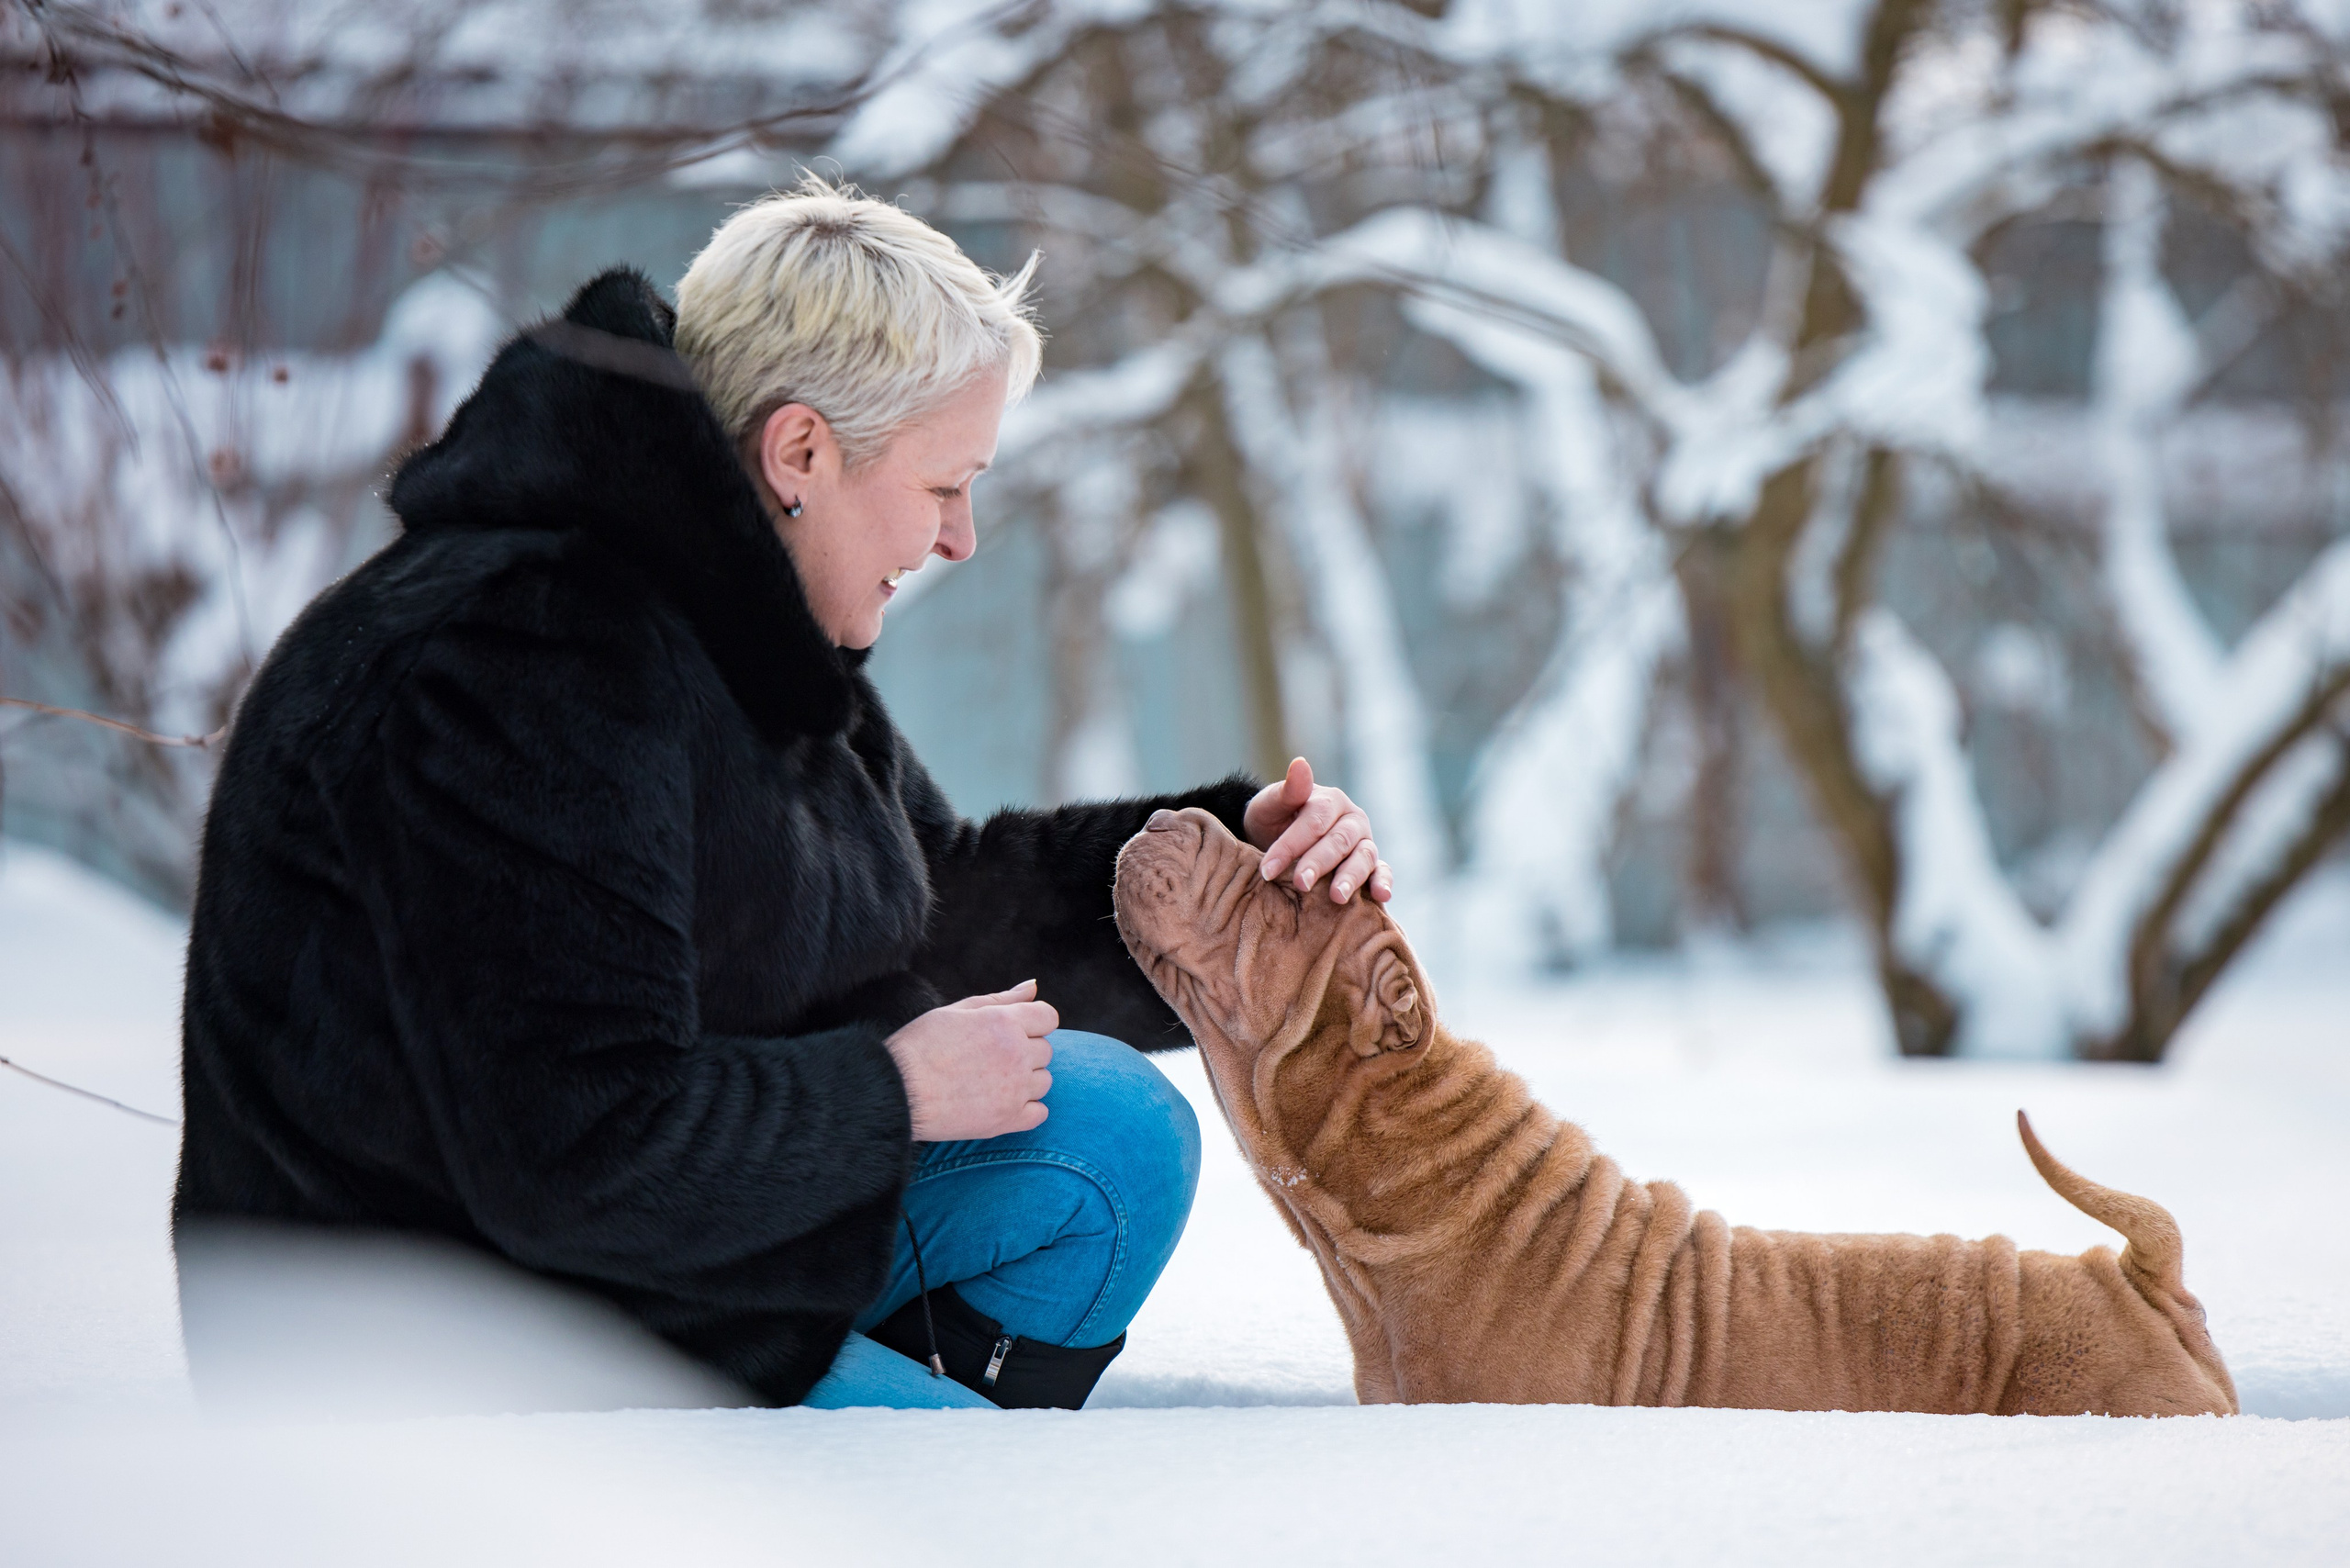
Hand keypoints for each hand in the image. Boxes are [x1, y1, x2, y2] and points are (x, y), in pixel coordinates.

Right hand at [884, 980, 1056, 1141]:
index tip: (1012, 1032)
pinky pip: (1039, 1113)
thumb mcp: (957, 1011)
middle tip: (989, 1059)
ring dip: (1026, 1080)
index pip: (1048, 1017)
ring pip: (1043, 1081)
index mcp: (1004, 1022)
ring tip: (991, 1082)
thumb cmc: (921, 1046)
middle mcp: (1016, 1054)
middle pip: (1045, 1050)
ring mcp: (1014, 1089)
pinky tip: (1000, 1103)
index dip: (1033, 1023)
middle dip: (1025, 1051)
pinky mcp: (1007, 1119)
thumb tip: (1033, 986)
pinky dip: (1026, 1109)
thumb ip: (1001, 999)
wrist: (896, 1091)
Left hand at [1242, 757, 1392, 904]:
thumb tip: (1300, 763)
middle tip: (1300, 884)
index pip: (1314, 821)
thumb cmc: (1272, 822)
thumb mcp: (1270, 806)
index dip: (1291, 845)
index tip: (1267, 870)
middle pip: (1339, 841)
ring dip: (1351, 876)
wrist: (1276, 840)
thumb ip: (1287, 791)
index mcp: (1330, 800)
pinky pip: (1382, 871)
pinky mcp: (1372, 865)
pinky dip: (1384, 881)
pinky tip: (1381, 896)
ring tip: (1337, 897)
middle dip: (1319, 863)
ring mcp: (1364, 842)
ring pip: (1363, 856)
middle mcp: (1352, 820)